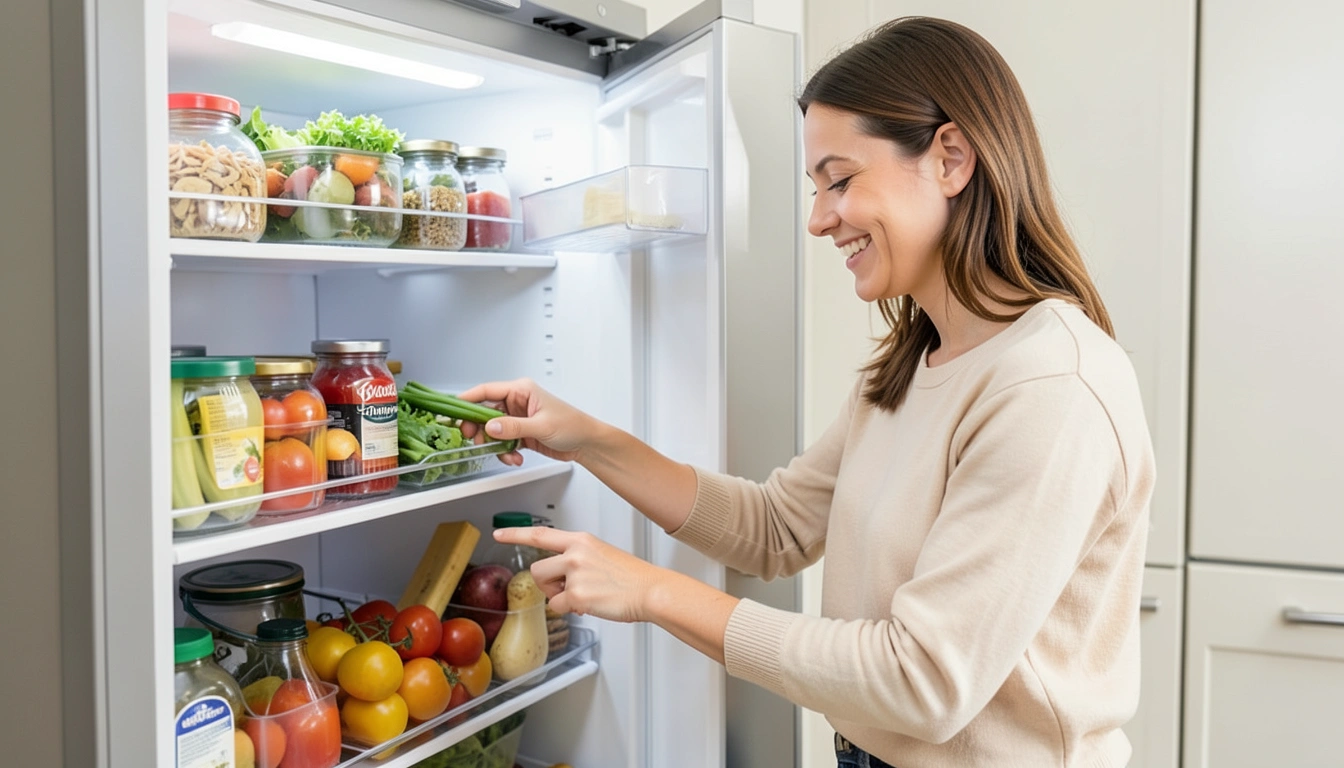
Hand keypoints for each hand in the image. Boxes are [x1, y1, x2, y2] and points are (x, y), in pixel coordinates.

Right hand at [456, 378, 596, 465]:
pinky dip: (504, 452)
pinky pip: (502, 442)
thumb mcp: (541, 425)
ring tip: (505, 454)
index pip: (486, 391)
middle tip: (474, 439)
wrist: (586, 443)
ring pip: (492, 431)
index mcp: (521, 390)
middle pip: (484, 413)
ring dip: (494, 445)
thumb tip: (490, 427)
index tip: (452, 411)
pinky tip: (515, 458)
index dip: (467, 400)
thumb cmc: (572, 425)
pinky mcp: (520, 434)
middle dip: (479, 429)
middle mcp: (517, 402)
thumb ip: (513, 427)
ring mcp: (517, 419)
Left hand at [494, 526, 662, 623]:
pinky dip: (571, 611)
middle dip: (547, 584)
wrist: (651, 590)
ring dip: (558, 597)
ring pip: (545, 589)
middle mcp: (575, 553)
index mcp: (582, 540)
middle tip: (568, 590)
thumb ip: (579, 560)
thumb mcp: (603, 555)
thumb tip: (564, 577)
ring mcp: (575, 573)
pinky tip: (591, 604)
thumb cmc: (632, 577)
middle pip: (537, 568)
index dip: (516, 534)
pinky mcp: (577, 594)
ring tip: (583, 596)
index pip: (541, 534)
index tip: (499, 534)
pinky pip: (558, 608)